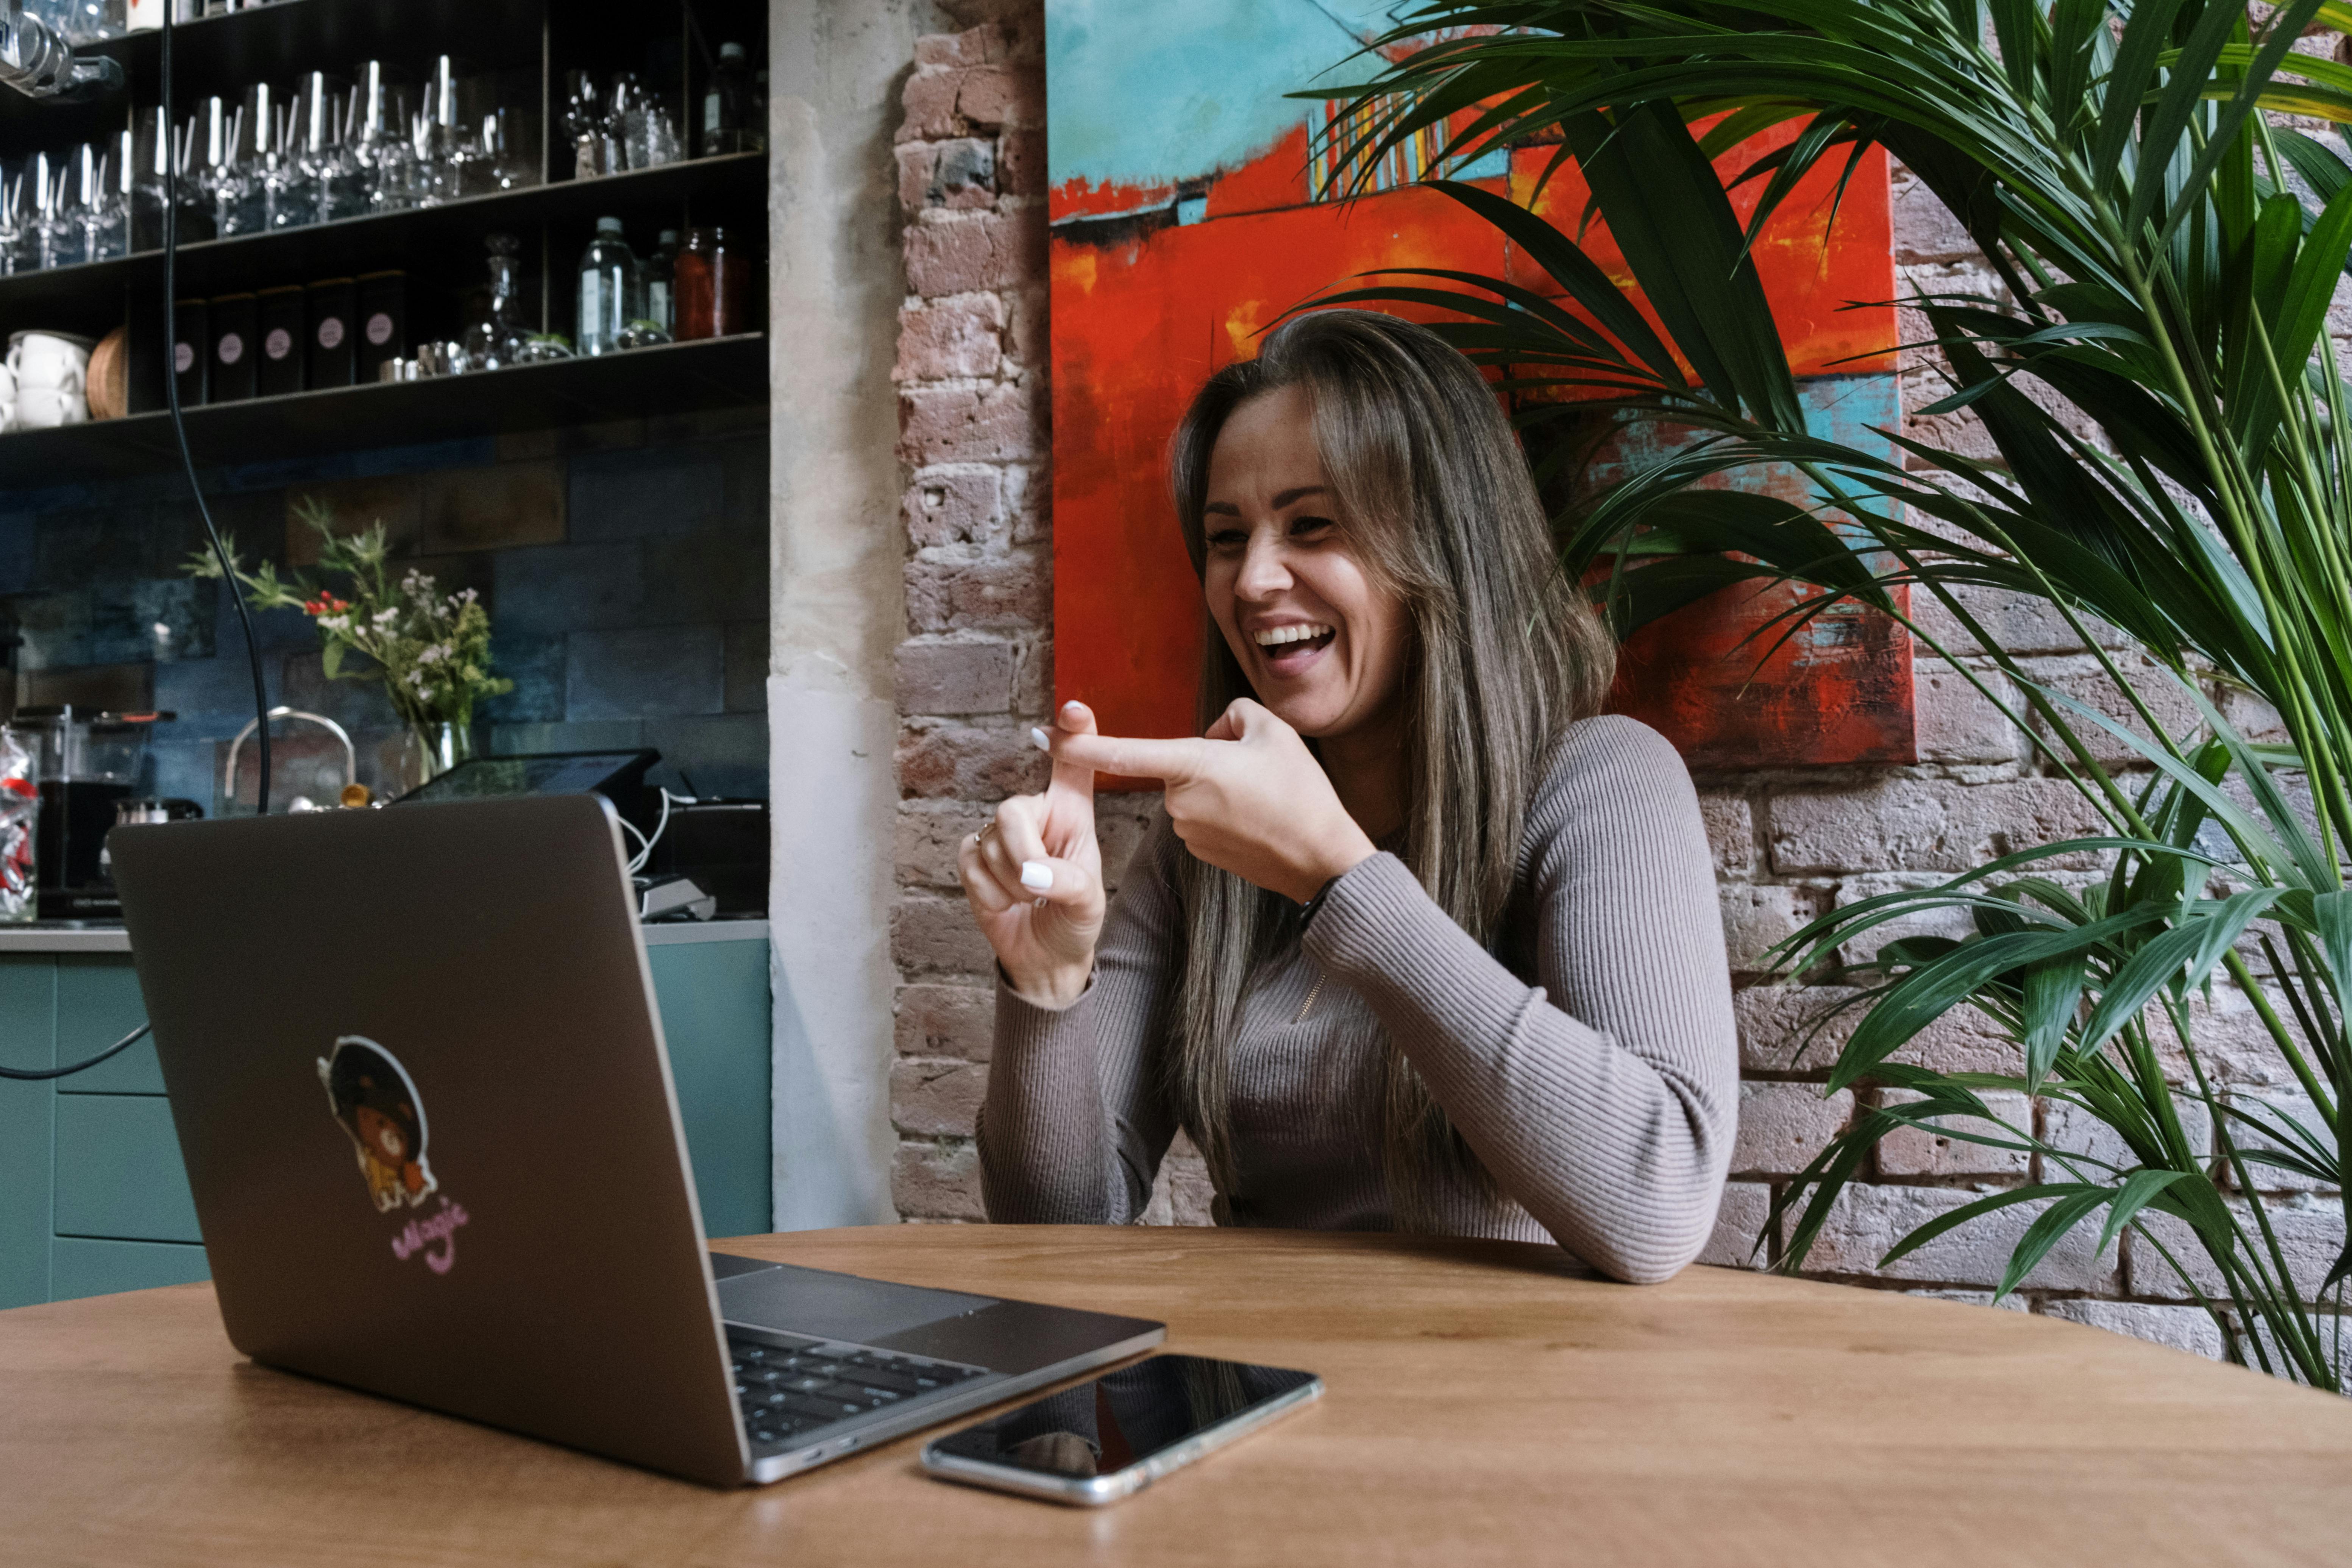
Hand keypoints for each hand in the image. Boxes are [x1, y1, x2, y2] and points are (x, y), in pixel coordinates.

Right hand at [958, 700, 1107, 1007]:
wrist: (1045, 956)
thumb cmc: (1073, 920)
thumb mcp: (1088, 903)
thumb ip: (1068, 883)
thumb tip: (1033, 875)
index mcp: (1072, 814)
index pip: (1073, 766)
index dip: (1075, 736)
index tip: (1076, 710)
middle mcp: (1036, 815)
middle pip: (1012, 810)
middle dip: (1022, 855)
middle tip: (1038, 888)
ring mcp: (1001, 834)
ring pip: (991, 845)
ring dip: (1011, 885)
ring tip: (1029, 899)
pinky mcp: (975, 856)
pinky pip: (970, 864)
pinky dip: (989, 894)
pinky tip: (1005, 903)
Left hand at [1043, 698, 1376, 902]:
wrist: (1321, 859)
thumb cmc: (1301, 793)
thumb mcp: (1274, 732)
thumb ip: (1235, 716)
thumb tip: (1216, 733)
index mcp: (1191, 765)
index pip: (1124, 752)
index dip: (1081, 743)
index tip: (1045, 735)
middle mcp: (1178, 801)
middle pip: (1179, 764)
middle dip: (1208, 760)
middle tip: (1257, 771)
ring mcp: (1187, 831)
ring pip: (1192, 791)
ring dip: (1218, 787)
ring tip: (1263, 799)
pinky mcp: (1199, 852)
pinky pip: (1202, 817)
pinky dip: (1224, 813)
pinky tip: (1257, 820)